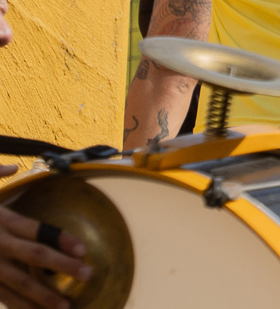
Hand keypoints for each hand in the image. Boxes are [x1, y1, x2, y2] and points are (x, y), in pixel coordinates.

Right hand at [0, 169, 91, 308]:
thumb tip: (11, 167)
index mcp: (1, 220)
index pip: (37, 230)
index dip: (62, 239)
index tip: (84, 249)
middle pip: (34, 256)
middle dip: (62, 267)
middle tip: (88, 274)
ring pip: (18, 283)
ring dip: (42, 297)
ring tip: (65, 307)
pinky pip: (2, 296)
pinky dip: (19, 306)